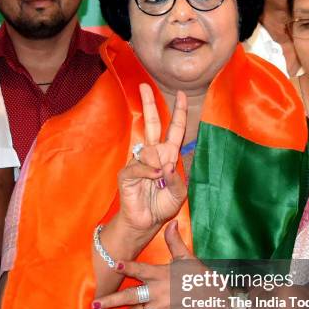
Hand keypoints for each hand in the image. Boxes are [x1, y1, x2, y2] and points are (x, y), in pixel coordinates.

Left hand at [92, 221, 227, 308]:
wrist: (219, 301)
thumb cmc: (202, 278)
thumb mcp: (188, 258)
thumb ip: (175, 242)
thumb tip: (171, 222)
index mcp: (162, 274)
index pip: (140, 269)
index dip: (127, 266)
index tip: (114, 264)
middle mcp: (159, 292)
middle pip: (130, 296)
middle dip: (111, 301)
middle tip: (95, 305)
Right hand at [118, 83, 187, 231]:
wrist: (146, 222)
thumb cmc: (162, 205)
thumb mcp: (179, 193)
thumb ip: (177, 178)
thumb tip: (167, 164)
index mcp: (168, 156)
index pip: (174, 130)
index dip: (178, 113)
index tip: (181, 94)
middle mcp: (153, 154)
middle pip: (152, 124)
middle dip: (149, 104)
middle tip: (144, 85)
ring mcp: (139, 161)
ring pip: (150, 150)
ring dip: (158, 166)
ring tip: (159, 182)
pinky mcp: (127, 172)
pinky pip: (140, 165)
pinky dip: (149, 173)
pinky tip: (154, 179)